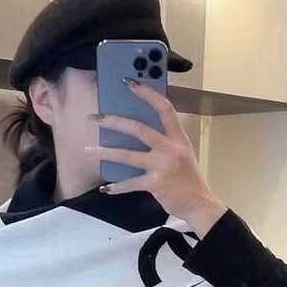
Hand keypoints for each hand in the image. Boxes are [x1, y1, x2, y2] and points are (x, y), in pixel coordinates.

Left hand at [84, 78, 227, 232]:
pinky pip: (130, 183)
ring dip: (105, 153)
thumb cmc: (187, 178)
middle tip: (95, 118)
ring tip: (88, 150)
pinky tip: (105, 188)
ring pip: (128, 155)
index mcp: (178, 138)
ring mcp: (163, 166)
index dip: (147, 93)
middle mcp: (171, 149)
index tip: (129, 83)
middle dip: (113, 121)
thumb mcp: (182, 153)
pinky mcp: (155, 184)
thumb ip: (164, 141)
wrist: (199, 203)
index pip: (164, 108)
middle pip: (139, 129)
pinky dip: (116, 187)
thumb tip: (134, 131)